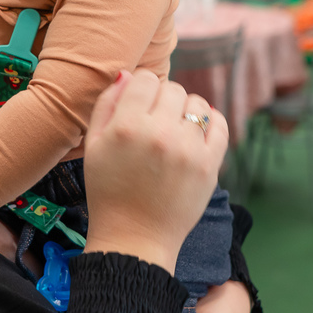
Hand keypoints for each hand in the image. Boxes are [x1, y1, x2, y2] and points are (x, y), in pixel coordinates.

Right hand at [81, 70, 227, 273]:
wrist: (134, 238)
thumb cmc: (108, 191)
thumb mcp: (93, 146)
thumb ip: (107, 104)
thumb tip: (128, 75)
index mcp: (127, 127)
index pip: (145, 79)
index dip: (141, 89)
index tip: (139, 105)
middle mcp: (160, 134)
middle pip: (172, 89)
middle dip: (163, 100)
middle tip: (155, 122)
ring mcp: (188, 150)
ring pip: (197, 104)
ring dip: (186, 111)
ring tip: (175, 130)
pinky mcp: (209, 166)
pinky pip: (220, 124)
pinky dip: (211, 121)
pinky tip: (197, 132)